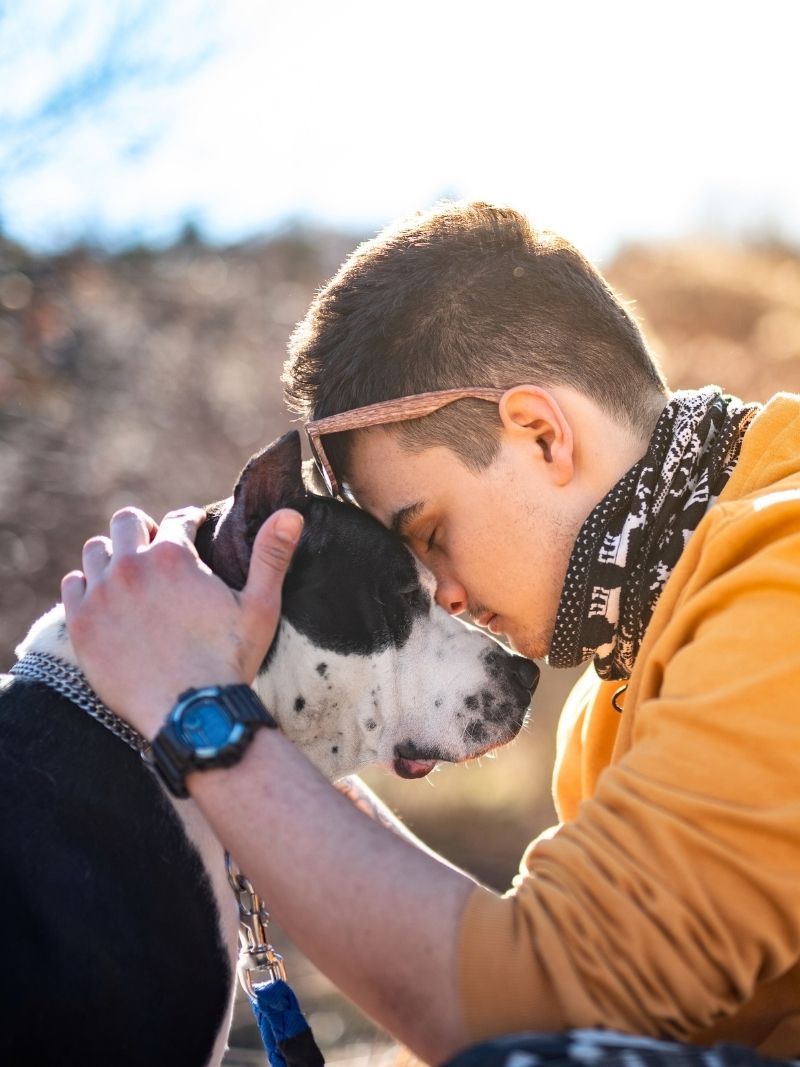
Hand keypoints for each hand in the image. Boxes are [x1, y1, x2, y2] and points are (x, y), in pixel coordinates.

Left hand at [62, 505, 302, 739]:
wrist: (189, 713)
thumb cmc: (229, 661)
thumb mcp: (260, 607)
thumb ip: (272, 556)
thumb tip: (292, 514)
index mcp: (176, 556)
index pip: (178, 518)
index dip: (189, 521)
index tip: (193, 528)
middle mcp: (132, 566)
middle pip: (127, 522)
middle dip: (145, 529)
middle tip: (157, 547)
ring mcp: (102, 594)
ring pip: (97, 550)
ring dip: (113, 554)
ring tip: (129, 572)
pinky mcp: (81, 623)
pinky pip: (72, 585)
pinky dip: (87, 585)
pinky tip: (104, 598)